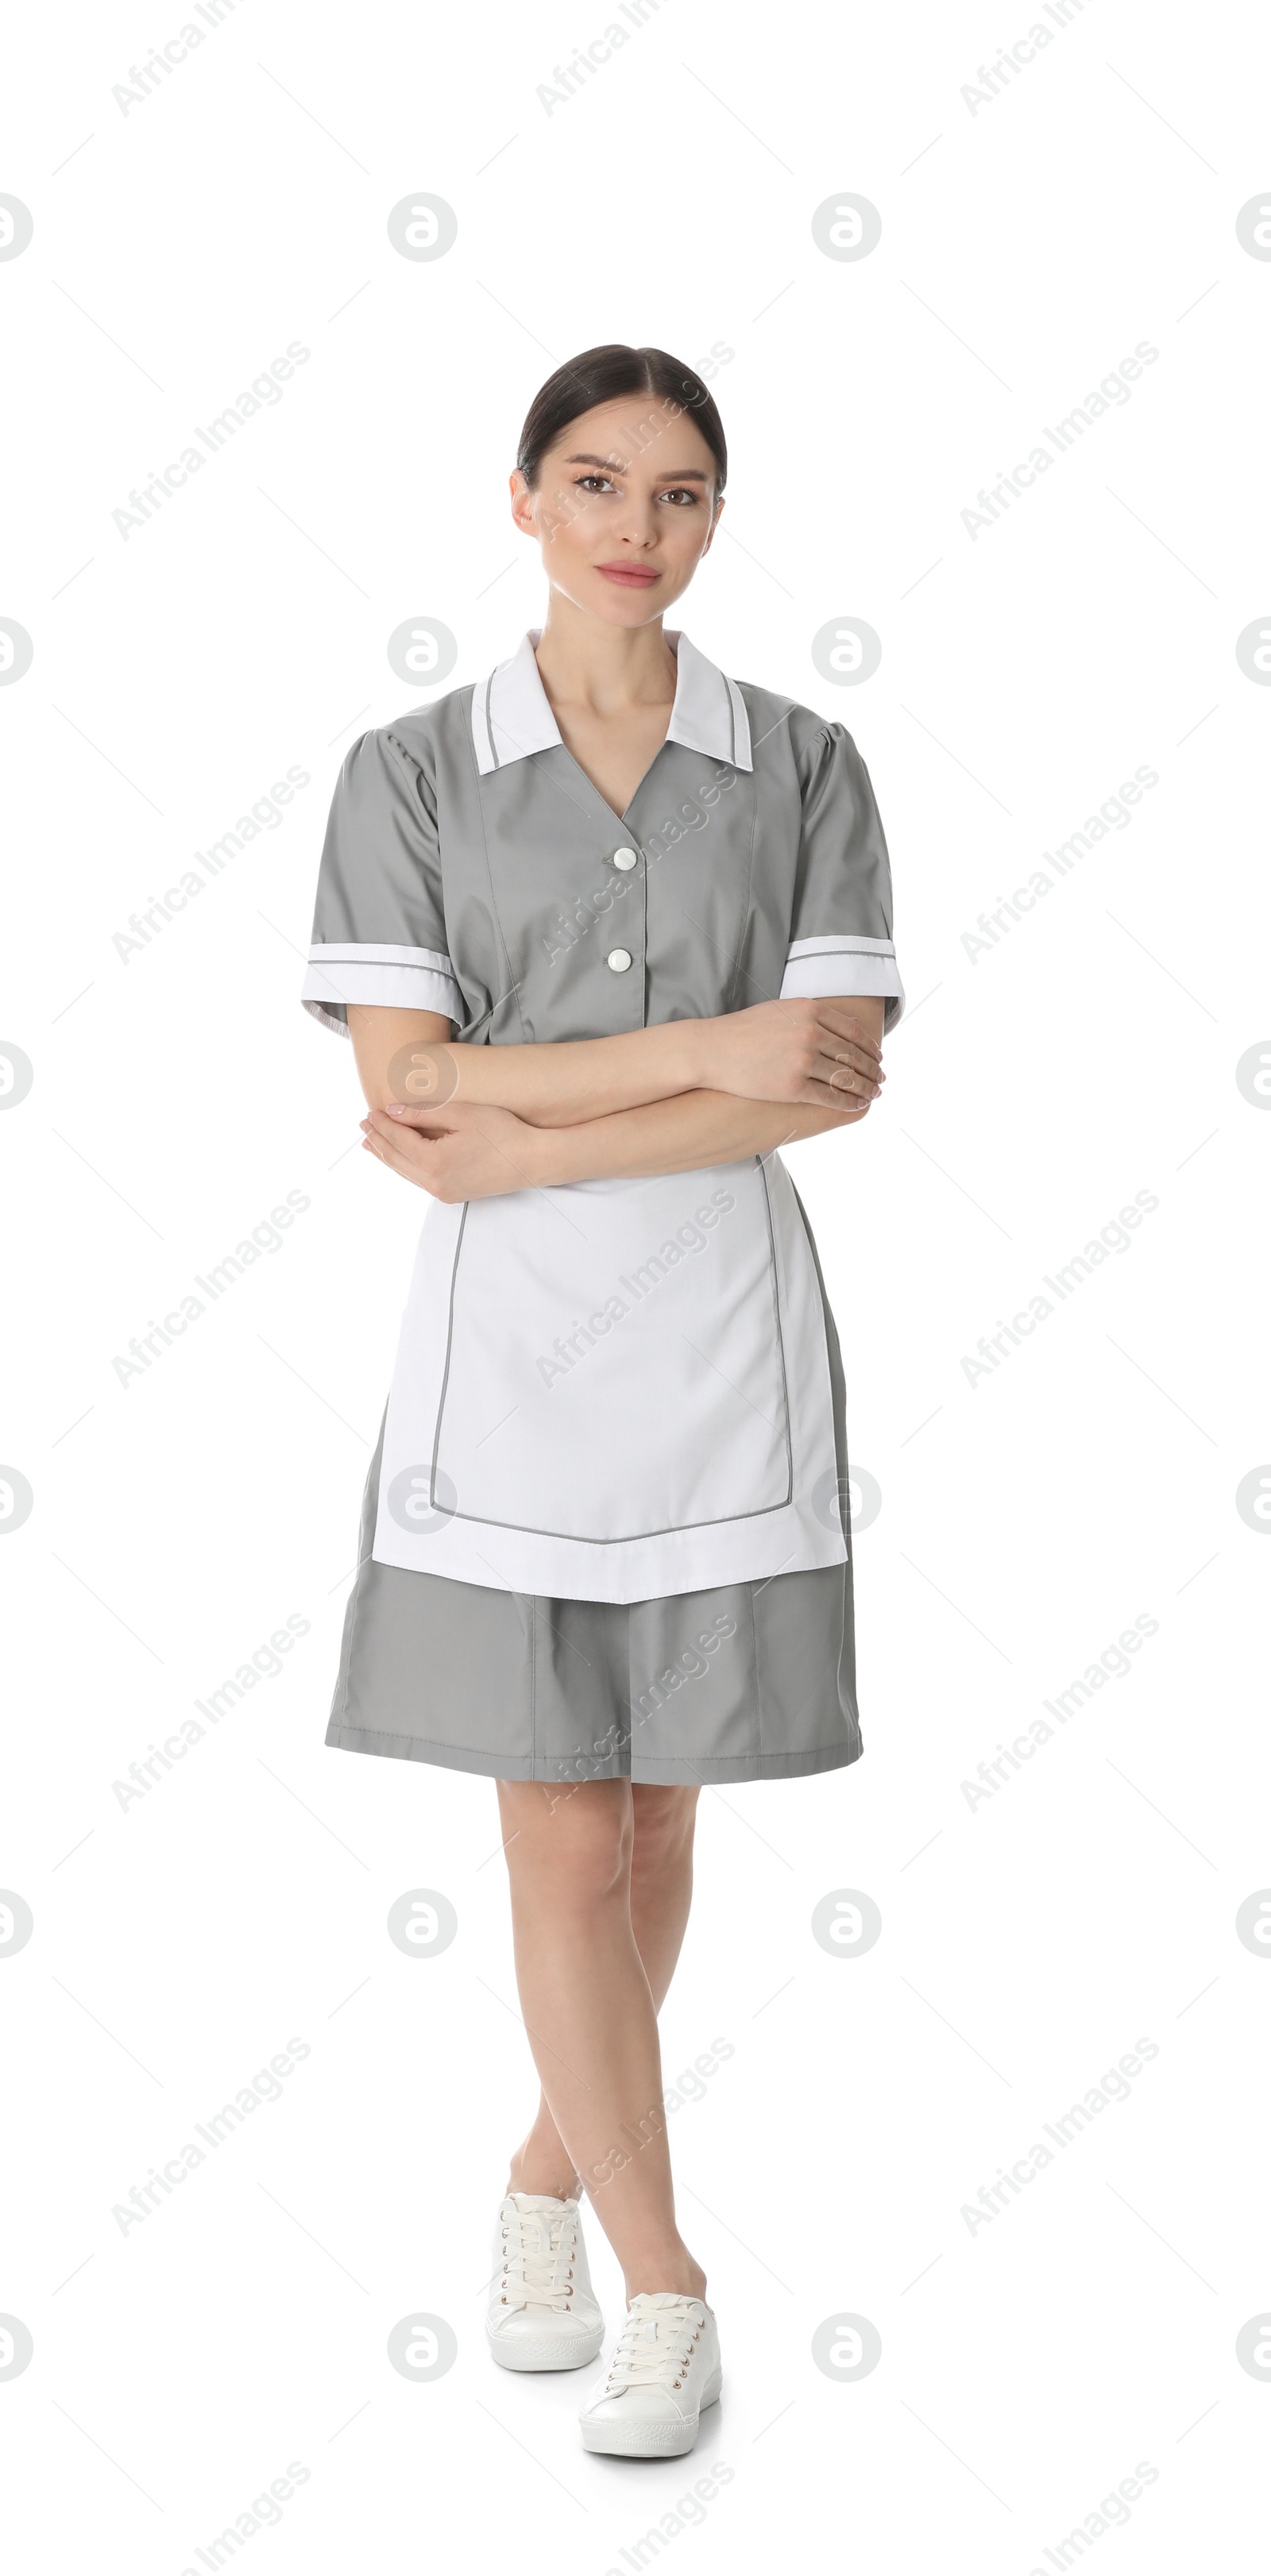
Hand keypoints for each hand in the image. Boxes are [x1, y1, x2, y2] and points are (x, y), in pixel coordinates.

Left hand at [360, 1099, 545, 1200]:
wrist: (533, 1161)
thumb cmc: (503, 1133)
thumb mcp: (462, 1114)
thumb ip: (423, 1112)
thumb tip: (393, 1111)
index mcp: (433, 1161)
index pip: (397, 1139)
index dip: (382, 1123)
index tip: (371, 1110)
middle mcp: (434, 1182)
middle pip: (395, 1159)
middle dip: (377, 1141)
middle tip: (362, 1125)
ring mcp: (443, 1192)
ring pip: (405, 1172)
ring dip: (386, 1156)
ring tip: (370, 1144)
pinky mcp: (453, 1195)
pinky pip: (419, 1179)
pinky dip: (404, 1166)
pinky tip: (400, 1159)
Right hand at [700, 999, 883, 1108]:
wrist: (712, 1050)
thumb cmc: (744, 1030)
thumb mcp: (781, 1010)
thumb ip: (813, 1015)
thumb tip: (848, 1024)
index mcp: (809, 1011)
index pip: (852, 1032)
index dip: (870, 1047)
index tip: (878, 1057)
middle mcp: (809, 1033)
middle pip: (853, 1055)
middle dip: (872, 1070)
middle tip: (881, 1079)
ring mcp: (801, 1061)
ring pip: (845, 1077)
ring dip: (865, 1088)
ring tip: (873, 1094)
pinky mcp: (792, 1087)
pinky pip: (829, 1096)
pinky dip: (847, 1103)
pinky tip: (856, 1105)